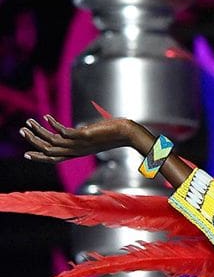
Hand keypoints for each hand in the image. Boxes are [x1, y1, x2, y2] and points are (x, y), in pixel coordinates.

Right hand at [20, 113, 146, 162]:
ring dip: (40, 132)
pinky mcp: (85, 136)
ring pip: (54, 142)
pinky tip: (47, 117)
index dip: (41, 157)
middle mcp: (78, 151)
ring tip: (29, 122)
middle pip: (50, 151)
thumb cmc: (113, 133)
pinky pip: (65, 133)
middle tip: (22, 131)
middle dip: (34, 142)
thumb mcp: (94, 136)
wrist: (127, 133)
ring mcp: (81, 144)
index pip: (55, 158)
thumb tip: (82, 131)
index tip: (27, 153)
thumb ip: (84, 135)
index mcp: (78, 152)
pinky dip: (54, 125)